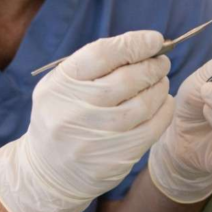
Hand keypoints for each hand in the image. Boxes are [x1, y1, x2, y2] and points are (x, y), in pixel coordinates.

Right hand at [0, 31, 174, 211]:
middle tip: (161, 62)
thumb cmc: (62, 116)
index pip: (102, 54)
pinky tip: (163, 102)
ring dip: (159, 87)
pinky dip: (164, 111)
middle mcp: (74, 111)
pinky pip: (151, 129)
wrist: (47, 172)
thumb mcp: (62, 85)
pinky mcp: (114, 158)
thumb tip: (145, 45)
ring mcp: (94, 138)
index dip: (134, 43)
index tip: (155, 39)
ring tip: (160, 81)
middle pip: (127, 79)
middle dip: (152, 66)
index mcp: (60, 85)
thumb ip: (95, 64)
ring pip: (143, 104)